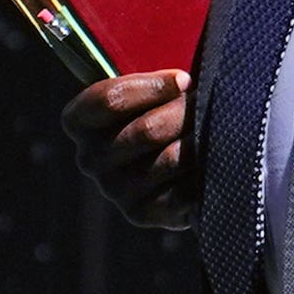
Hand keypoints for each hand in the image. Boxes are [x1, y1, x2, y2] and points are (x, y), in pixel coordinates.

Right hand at [63, 68, 198, 231]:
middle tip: (208, 107)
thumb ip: (154, 81)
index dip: (154, 87)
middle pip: (146, 130)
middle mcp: (89, 159)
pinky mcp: (140, 213)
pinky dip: (202, 172)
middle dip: (185, 114)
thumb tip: (184, 82)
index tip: (185, 80)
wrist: (178, 163)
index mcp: (80, 122)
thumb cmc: (162, 112)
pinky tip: (209, 163)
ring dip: (199, 141)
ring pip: (169, 159)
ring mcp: (113, 190)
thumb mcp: (150, 89)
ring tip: (213, 131)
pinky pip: (181, 190)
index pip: (110, 100)